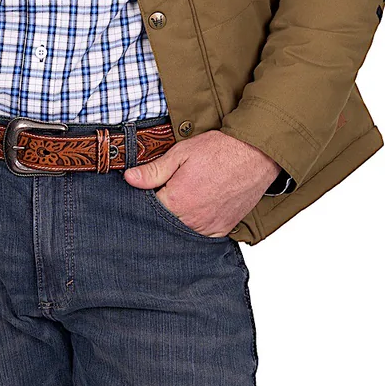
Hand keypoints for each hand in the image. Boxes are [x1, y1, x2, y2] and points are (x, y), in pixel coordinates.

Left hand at [123, 131, 280, 236]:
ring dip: (179, 219)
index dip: (146, 197)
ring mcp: (209, 228)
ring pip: (183, 231)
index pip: (148, 208)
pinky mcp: (223, 230)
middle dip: (161, 211)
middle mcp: (192, 220)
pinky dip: (197, 225)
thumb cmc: (218, 150)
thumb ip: (153, 170)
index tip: (149, 188)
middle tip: (170, 191)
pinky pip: (203, 235)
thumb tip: (129, 179)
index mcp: (176, 201)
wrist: (255, 155)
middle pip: (164, 223)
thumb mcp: (181, 153)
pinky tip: (198, 209)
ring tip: (186, 198)